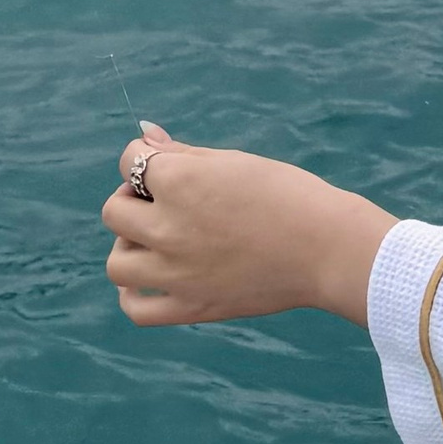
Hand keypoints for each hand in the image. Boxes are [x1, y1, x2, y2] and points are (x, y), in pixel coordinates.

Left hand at [102, 124, 398, 329]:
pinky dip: (133, 294)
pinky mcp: (191, 306)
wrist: (328, 248)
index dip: (146, 159)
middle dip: (135, 200)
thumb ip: (182, 152)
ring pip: (117, 262)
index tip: (170, 167)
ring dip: (129, 246)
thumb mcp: (232, 162)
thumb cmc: (287, 195)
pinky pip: (135, 308)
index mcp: (180, 183)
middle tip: (169, 203)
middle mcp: (169, 228)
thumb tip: (145, 135)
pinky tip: (152, 278)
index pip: (129, 161)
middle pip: (114, 211)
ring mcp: (176, 272)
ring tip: (159, 241)